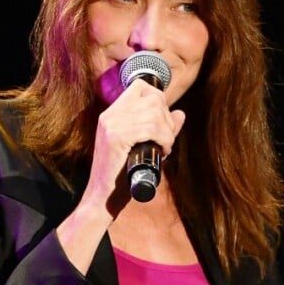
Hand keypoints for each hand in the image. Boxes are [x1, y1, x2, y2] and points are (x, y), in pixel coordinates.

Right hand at [84, 78, 185, 213]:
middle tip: (167, 139)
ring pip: (155, 114)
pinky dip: (164, 139)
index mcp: (112, 112)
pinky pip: (151, 128)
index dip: (158, 99)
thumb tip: (180, 113)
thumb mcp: (144, 145)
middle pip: (152, 98)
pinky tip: (163, 151)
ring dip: (168, 132)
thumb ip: (162, 128)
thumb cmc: (123, 174)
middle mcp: (110, 114)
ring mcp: (111, 124)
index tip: (163, 121)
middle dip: (167, 118)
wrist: (103, 198)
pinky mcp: (116, 137)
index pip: (140, 86)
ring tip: (165, 147)